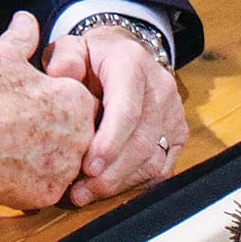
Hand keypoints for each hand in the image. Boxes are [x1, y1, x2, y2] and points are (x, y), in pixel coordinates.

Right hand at [0, 12, 97, 209]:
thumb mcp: (1, 54)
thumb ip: (24, 35)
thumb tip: (27, 19)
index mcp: (74, 98)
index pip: (85, 99)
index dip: (61, 100)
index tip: (40, 101)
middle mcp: (79, 135)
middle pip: (84, 132)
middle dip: (63, 128)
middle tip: (30, 124)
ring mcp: (64, 168)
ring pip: (70, 160)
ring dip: (54, 154)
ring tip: (21, 144)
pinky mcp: (48, 194)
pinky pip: (53, 184)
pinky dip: (38, 177)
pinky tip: (14, 164)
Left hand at [44, 26, 185, 206]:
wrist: (123, 54)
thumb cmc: (92, 57)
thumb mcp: (72, 48)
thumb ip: (64, 58)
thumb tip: (62, 73)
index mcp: (132, 64)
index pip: (127, 109)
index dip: (110, 142)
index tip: (88, 167)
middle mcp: (160, 88)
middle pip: (141, 141)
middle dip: (110, 173)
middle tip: (80, 192)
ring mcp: (173, 111)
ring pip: (153, 158)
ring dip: (120, 182)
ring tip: (87, 193)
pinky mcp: (178, 132)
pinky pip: (161, 167)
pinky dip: (135, 182)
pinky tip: (109, 188)